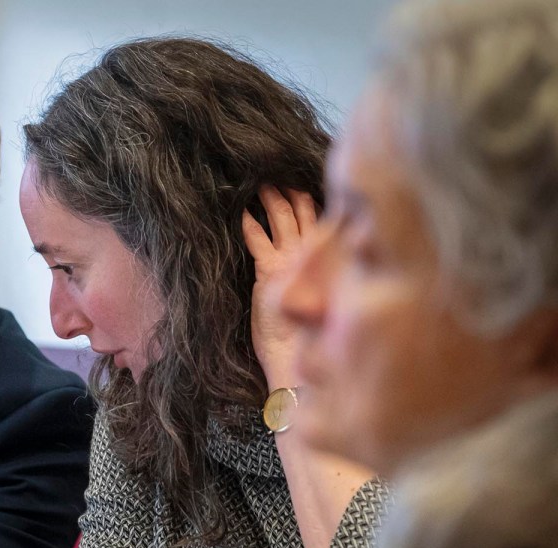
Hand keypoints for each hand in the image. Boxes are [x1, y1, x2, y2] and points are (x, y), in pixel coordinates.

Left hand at [242, 185, 317, 388]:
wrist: (296, 358)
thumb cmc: (303, 334)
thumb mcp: (316, 296)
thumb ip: (316, 272)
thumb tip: (314, 262)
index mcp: (326, 259)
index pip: (321, 218)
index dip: (310, 197)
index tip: (299, 178)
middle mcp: (312, 255)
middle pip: (303, 211)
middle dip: (290, 188)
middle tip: (277, 170)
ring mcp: (291, 261)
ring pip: (282, 218)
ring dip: (270, 197)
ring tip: (259, 182)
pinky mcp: (270, 272)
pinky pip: (257, 240)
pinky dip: (248, 224)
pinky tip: (241, 213)